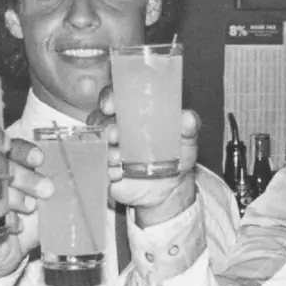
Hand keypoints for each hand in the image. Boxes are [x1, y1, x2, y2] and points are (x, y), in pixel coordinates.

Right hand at [91, 90, 200, 224]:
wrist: (169, 188)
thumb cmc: (175, 156)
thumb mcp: (186, 140)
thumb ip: (188, 128)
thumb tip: (188, 118)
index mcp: (133, 113)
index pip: (115, 98)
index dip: (108, 98)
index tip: (110, 105)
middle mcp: (117, 127)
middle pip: (100, 119)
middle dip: (104, 125)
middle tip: (114, 134)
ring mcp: (109, 148)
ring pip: (97, 143)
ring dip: (106, 149)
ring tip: (117, 157)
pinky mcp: (107, 169)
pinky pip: (100, 168)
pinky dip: (107, 169)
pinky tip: (118, 173)